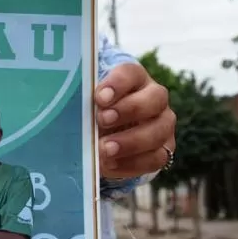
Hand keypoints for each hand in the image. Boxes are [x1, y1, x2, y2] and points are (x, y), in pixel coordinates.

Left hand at [95, 62, 175, 178]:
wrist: (110, 136)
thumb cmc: (97, 113)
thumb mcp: (90, 106)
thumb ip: (85, 106)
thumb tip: (73, 116)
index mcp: (135, 79)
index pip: (132, 73)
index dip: (117, 84)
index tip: (99, 98)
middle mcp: (155, 98)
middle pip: (155, 98)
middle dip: (128, 110)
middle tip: (102, 120)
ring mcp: (163, 124)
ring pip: (159, 130)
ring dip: (131, 141)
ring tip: (105, 149)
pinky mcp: (164, 149)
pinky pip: (157, 157)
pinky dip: (132, 163)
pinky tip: (111, 164)